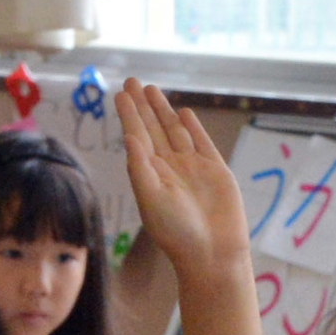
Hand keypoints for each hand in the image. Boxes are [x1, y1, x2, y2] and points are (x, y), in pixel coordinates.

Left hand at [119, 79, 252, 287]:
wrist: (213, 253)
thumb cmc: (177, 233)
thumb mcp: (151, 200)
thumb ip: (140, 168)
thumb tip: (130, 137)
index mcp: (150, 176)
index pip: (137, 138)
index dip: (129, 115)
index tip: (120, 94)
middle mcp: (169, 169)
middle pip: (153, 129)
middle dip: (142, 106)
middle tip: (132, 80)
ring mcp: (192, 168)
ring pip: (175, 132)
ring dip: (163, 111)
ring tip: (151, 89)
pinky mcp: (215, 171)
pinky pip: (201, 142)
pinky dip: (192, 127)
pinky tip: (182, 112)